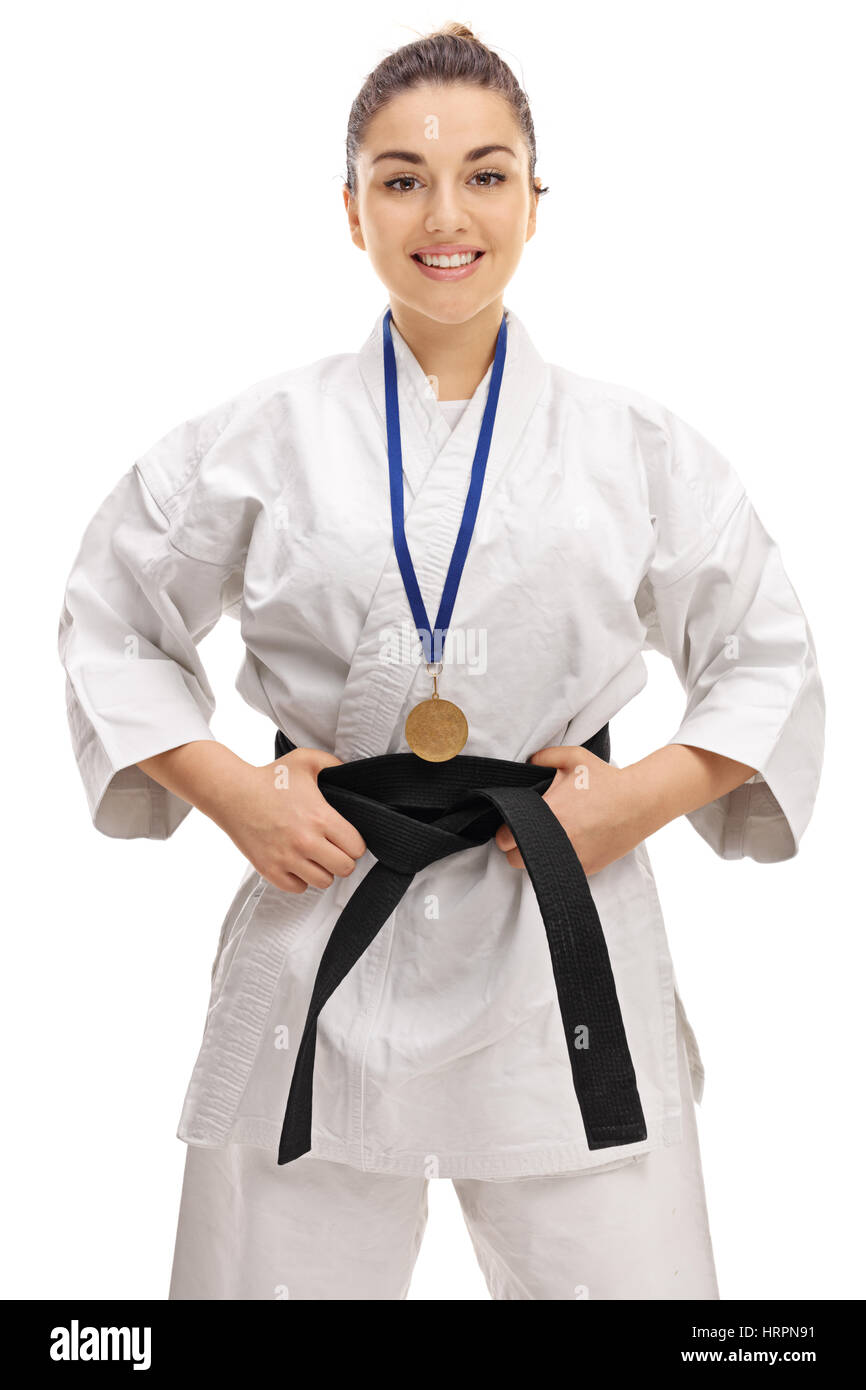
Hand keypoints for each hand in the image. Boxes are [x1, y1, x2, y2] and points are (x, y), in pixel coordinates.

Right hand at [209, 746, 367, 894]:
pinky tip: (297, 863)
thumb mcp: (307, 760)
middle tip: (333, 848)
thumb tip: (351, 771)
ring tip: (315, 856)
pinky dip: (300, 879)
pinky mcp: (270, 869)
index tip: (345, 837)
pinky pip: (298, 888)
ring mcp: (287, 858)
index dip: (355, 843)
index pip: (357, 848)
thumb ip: (334, 764)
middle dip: (343, 858)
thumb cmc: (270, 777)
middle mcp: (306, 841)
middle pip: (345, 868)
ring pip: (323, 882)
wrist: (232, 793)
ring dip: (323, 870)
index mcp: (320, 817)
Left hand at [493, 744, 645, 877]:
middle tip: (526, 833)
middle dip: (515, 847)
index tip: (511, 824)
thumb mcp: (574, 758)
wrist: (640, 802)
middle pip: (514, 859)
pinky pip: (559, 870)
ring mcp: (572, 856)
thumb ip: (542, 757)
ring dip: (534, 857)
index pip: (505, 837)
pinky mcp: (586, 867)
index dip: (504, 831)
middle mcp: (557, 839)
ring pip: (535, 869)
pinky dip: (557, 861)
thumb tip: (525, 763)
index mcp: (548, 813)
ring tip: (545, 839)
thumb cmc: (606, 780)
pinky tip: (566, 845)